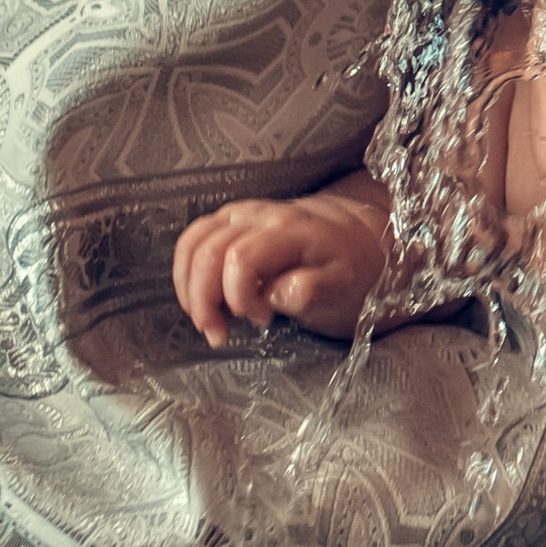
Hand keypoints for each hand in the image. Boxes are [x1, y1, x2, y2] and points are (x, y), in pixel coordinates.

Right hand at [174, 195, 384, 346]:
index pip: (241, 258)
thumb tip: (275, 295)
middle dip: (205, 299)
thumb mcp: (345, 284)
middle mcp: (260, 215)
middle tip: (219, 333)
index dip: (239, 296)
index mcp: (290, 230)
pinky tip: (198, 299)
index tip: (261, 320)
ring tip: (206, 320)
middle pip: (209, 251)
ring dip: (188, 287)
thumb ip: (312, 289)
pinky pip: (193, 238)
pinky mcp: (230, 219)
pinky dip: (186, 271)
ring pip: (193, 242)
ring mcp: (241, 214)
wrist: (359, 238)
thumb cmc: (351, 267)